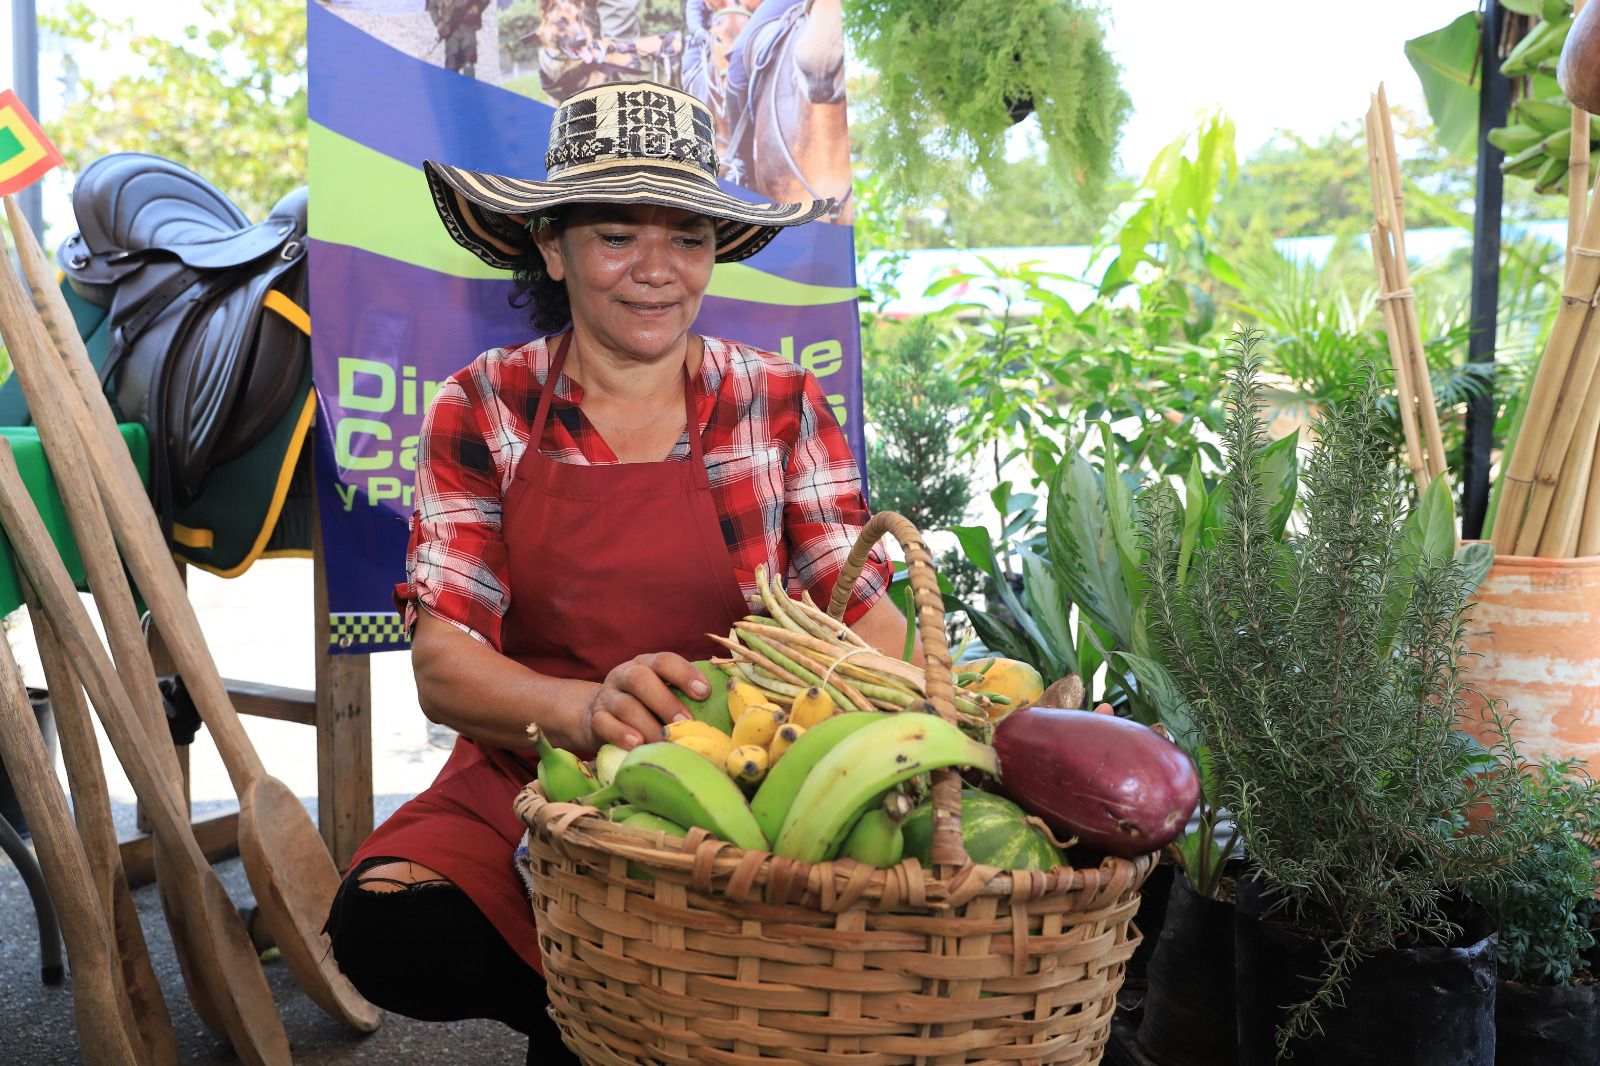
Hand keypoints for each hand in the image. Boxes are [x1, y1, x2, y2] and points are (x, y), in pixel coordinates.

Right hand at [583, 653, 710, 750]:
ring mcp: (607, 697)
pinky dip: (620, 734)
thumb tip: (725, 708)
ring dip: (647, 724)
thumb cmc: (644, 705)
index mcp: (646, 664)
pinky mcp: (595, 720)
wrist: (597, 716)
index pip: (664, 661)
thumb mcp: (661, 691)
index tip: (704, 692)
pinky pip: (604, 724)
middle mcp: (624, 676)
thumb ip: (684, 694)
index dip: (684, 674)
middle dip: (665, 701)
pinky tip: (636, 745)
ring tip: (665, 741)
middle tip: (685, 722)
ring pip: (624, 705)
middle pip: (640, 679)